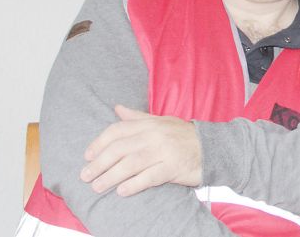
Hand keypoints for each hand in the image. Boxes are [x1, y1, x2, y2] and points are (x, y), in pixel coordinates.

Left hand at [81, 105, 202, 196]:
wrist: (213, 147)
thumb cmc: (183, 136)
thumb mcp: (161, 122)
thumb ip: (137, 117)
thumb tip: (117, 108)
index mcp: (150, 124)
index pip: (117, 131)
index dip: (99, 143)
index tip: (87, 156)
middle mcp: (155, 136)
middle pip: (120, 149)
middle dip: (99, 163)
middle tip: (85, 176)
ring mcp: (164, 152)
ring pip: (131, 164)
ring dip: (111, 176)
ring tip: (97, 187)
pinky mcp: (173, 167)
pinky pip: (149, 177)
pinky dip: (134, 184)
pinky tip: (122, 191)